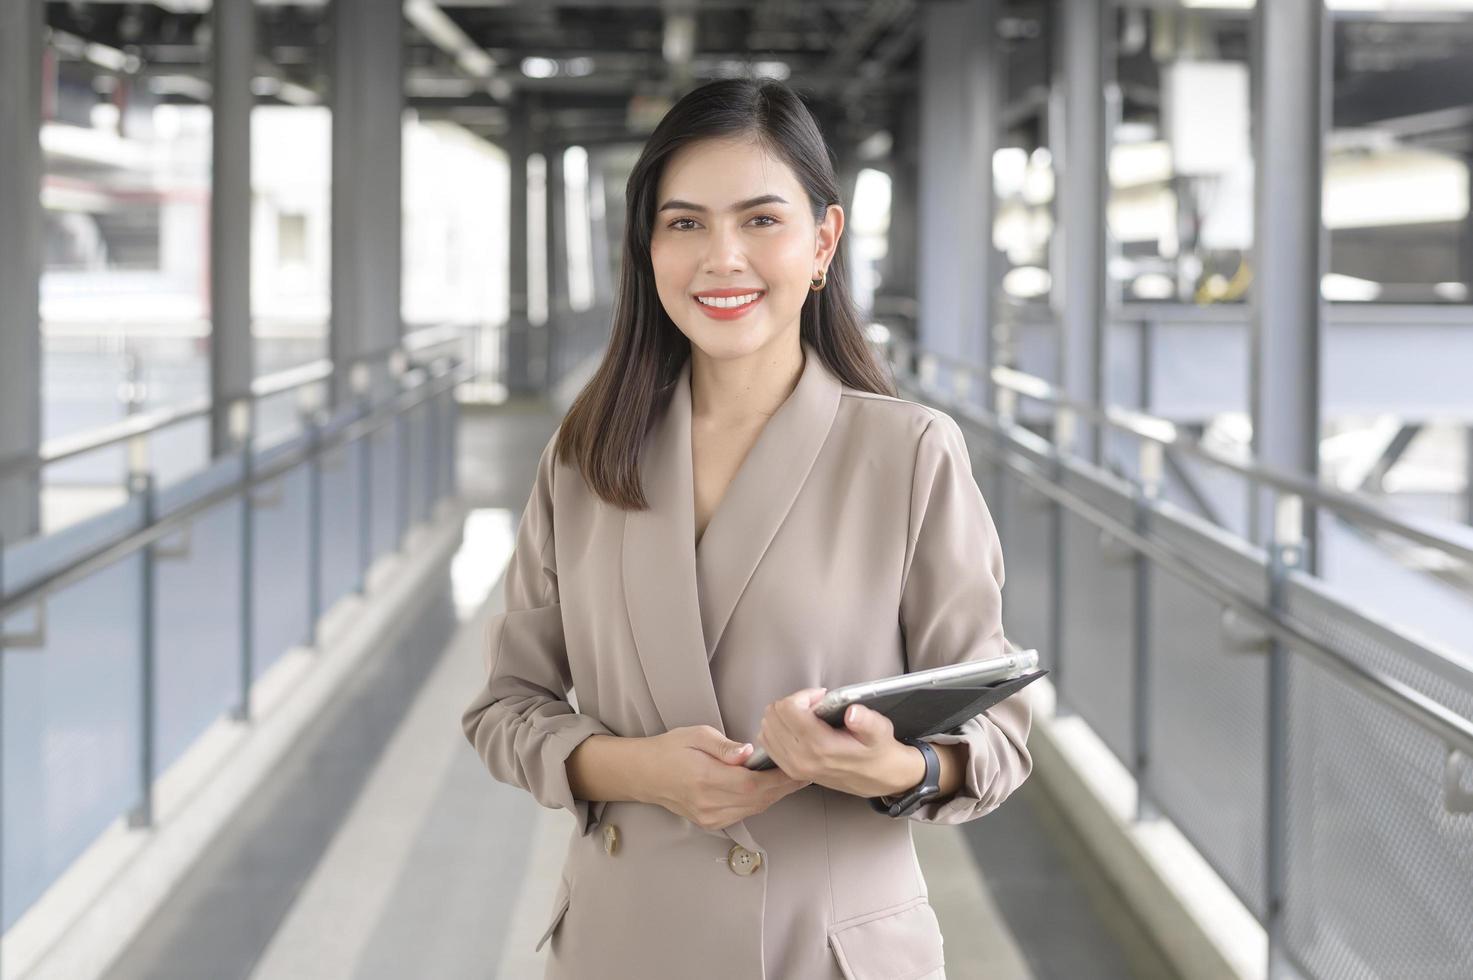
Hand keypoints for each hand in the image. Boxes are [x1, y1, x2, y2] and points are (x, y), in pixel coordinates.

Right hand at [641, 725, 811, 831]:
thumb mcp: (696, 735)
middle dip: (784, 787)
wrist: (645, 773)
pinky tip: (769, 789)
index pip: (752, 784)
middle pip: (758, 799)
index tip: (797, 768)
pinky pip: (744, 814)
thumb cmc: (671, 750)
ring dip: (775, 795)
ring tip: (791, 779)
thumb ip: (724, 746)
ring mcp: (709, 817)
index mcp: (705, 778)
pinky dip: (760, 802)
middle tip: (804, 772)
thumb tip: (748, 753)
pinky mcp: (710, 822)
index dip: (779, 779)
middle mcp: (708, 803)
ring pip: (754, 809)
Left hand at [756, 688, 922, 798]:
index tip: (820, 698)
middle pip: (773, 716)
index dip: (803, 696)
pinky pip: (767, 743)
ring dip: (783, 716)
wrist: (878, 778)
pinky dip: (776, 729)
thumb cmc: (877, 751)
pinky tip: (796, 727)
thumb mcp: (880, 731)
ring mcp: (793, 766)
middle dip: (792, 703)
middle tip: (814, 705)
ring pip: (766, 728)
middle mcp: (802, 758)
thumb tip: (852, 712)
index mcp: (821, 746)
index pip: (789, 709)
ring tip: (806, 716)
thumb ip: (866, 720)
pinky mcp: (790, 770)